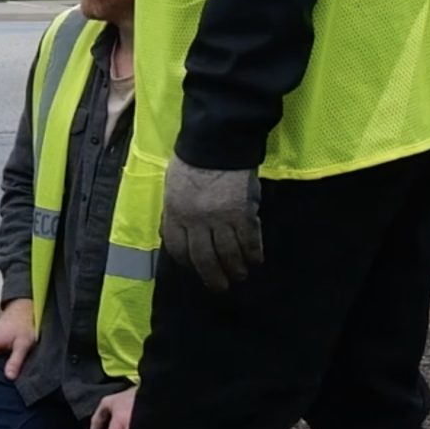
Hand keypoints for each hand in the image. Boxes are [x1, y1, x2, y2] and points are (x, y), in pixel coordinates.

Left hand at [161, 158, 260, 291]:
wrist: (217, 142)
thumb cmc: (192, 160)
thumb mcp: (173, 185)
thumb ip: (176, 211)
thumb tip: (176, 232)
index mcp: (174, 212)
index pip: (178, 248)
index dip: (187, 263)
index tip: (195, 269)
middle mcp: (195, 221)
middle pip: (203, 258)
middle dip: (212, 277)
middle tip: (221, 287)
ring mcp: (219, 219)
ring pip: (228, 254)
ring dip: (236, 268)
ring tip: (241, 276)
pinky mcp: (242, 214)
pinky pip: (248, 241)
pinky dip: (253, 252)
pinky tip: (256, 259)